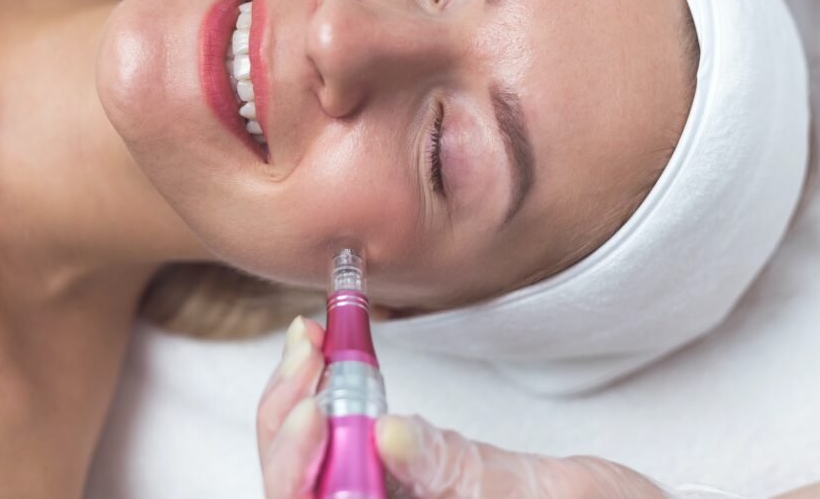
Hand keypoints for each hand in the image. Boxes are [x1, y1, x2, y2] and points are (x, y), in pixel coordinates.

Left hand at [257, 317, 695, 498]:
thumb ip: (457, 473)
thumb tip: (388, 438)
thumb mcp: (528, 494)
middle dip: (291, 417)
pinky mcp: (393, 473)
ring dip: (302, 394)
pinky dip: (328, 387)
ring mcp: (381, 497)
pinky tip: (326, 347)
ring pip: (311, 459)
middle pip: (299, 487)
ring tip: (313, 338)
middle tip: (309, 350)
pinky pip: (340, 435)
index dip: (298, 470)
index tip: (316, 409)